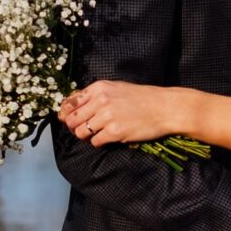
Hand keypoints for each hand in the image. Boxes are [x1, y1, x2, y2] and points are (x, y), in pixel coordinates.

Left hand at [58, 80, 184, 146]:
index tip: (67, 119)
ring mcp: (107, 116)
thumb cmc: (142, 98)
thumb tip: (71, 106)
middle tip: (84, 129)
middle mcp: (101, 100)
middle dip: (75, 127)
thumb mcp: (116, 88)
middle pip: (72, 119)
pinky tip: (109, 137)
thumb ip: (95, 95)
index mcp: (99, 87)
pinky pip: (95, 142)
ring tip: (98, 133)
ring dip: (87, 136)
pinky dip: (99, 142)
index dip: (66, 113)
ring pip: (81, 132)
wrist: (164, 108)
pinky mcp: (115, 132)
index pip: (70, 102)